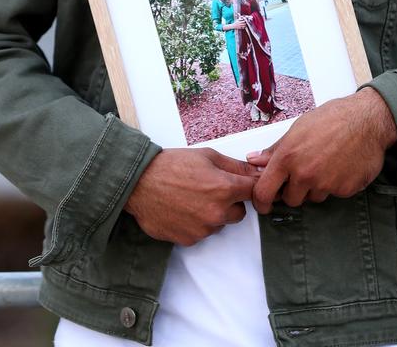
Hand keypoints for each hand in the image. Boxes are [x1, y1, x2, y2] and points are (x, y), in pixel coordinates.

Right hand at [124, 147, 258, 245]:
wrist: (140, 182)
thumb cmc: (171, 166)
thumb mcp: (207, 156)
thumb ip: (235, 166)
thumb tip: (256, 171)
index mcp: (224, 189)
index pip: (253, 191)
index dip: (247, 185)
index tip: (241, 184)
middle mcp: (217, 213)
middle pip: (239, 213)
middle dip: (231, 202)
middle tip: (211, 189)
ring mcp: (203, 229)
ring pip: (220, 224)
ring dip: (213, 214)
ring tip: (192, 198)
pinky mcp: (189, 240)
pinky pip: (202, 233)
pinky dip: (196, 224)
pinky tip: (183, 209)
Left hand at [248, 88, 396, 212]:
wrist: (367, 120)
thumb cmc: (333, 118)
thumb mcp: (298, 128)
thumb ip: (276, 149)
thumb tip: (254, 160)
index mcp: (288, 156)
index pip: (264, 191)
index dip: (262, 202)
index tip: (264, 205)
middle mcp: (304, 173)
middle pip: (291, 200)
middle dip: (295, 190)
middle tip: (305, 172)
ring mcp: (325, 184)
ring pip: (313, 198)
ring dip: (316, 187)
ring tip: (326, 163)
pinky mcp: (344, 190)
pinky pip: (333, 194)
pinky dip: (335, 185)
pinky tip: (341, 166)